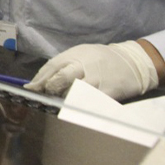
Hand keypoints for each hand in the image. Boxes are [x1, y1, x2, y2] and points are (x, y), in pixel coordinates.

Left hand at [26, 40, 158, 99]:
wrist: (134, 61)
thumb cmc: (101, 60)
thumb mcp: (81, 55)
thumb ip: (62, 66)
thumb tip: (39, 82)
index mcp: (76, 54)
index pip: (52, 66)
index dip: (39, 80)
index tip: (30, 89)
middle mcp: (86, 65)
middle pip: (61, 79)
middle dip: (50, 89)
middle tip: (46, 96)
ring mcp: (98, 79)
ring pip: (74, 93)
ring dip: (65, 100)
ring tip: (62, 103)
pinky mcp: (110, 92)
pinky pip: (91, 102)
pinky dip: (81, 107)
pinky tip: (77, 109)